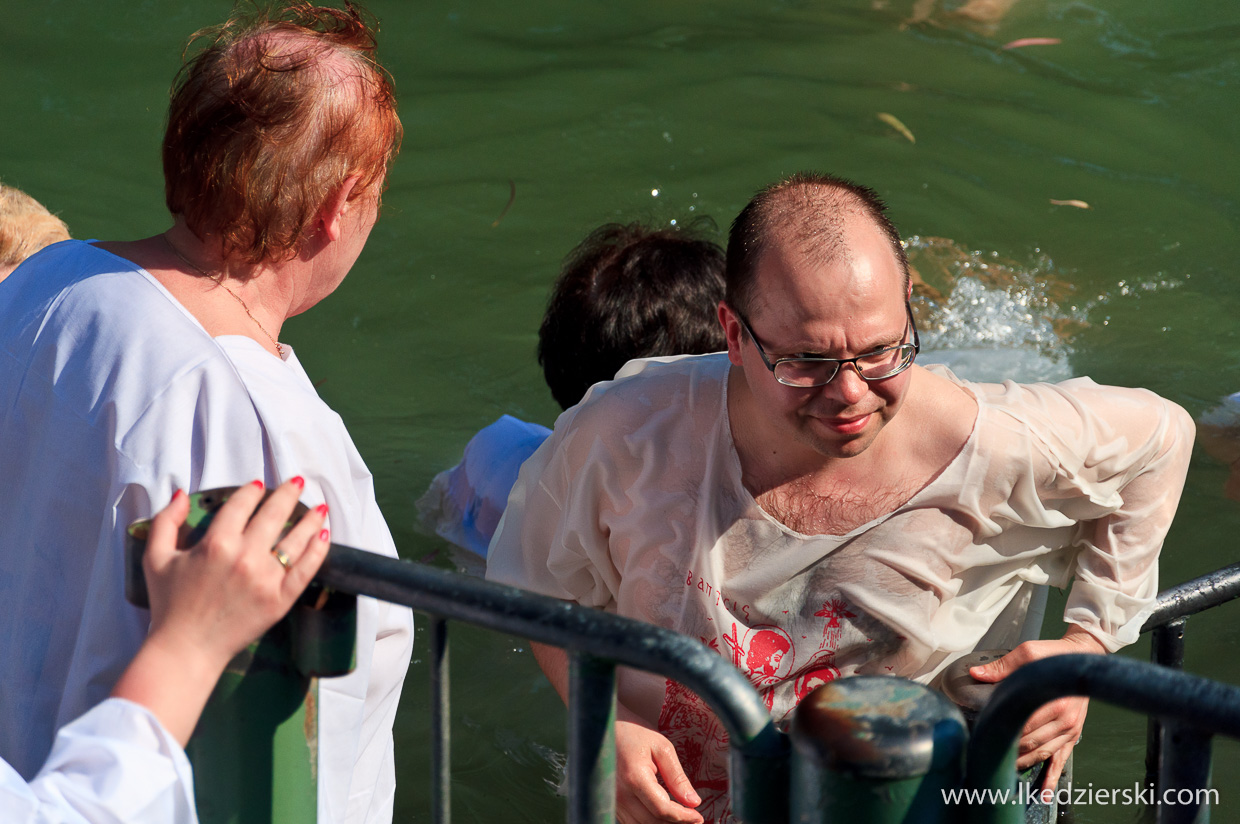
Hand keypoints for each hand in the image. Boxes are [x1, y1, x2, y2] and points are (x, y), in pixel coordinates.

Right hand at [144, 478, 330, 669]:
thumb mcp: (155, 558)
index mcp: (216, 543)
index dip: (252, 491)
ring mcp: (266, 578)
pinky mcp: (280, 599)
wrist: (186, 649)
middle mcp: (245, 556)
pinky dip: (318, 551)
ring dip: (310, 519)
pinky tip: (324, 536)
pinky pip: (305, 569)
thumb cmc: (169, 604)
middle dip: (287, 494)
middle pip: (274, 515)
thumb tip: (182, 494)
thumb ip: (166, 522)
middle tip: (297, 482)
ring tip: (321, 507)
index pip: (241, 505)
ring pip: (295, 539)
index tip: (260, 484)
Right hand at [615, 712, 702, 823]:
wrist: (604, 731)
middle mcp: (621, 795)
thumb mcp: (662, 748)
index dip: (683, 817)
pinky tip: (663, 817)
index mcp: (635, 777)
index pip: (662, 809)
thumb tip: (693, 802)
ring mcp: (614, 802)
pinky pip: (632, 823)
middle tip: (695, 820)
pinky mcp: (612, 804)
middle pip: (653, 822)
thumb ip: (677, 777)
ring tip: (681, 819)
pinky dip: (649, 822)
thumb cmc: (635, 734)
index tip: (699, 817)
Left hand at [968, 627, 1106, 798]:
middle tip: (987, 757)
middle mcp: (1064, 720)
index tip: (985, 739)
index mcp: (1053, 701)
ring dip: (1023, 764)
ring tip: (1004, 773)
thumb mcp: (1027, 654)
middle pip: (1030, 743)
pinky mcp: (1072, 735)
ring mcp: (1070, 730)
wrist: (1082, 658)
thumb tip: (976, 674)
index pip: (1022, 725)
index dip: (1003, 733)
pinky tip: (1044, 793)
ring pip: (1042, 754)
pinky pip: (1061, 760)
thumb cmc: (1053, 656)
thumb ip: (1002, 667)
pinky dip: (1051, 777)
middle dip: (1009, 751)